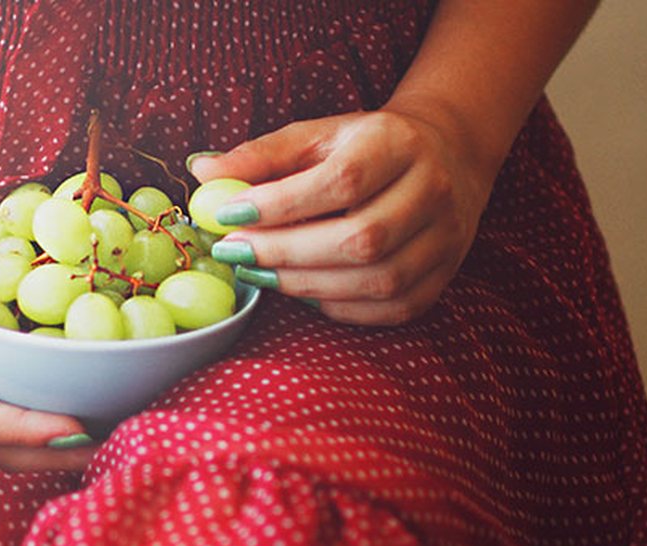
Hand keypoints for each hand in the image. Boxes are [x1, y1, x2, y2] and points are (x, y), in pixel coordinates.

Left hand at [189, 108, 498, 325]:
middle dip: (286, 252)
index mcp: (398, 144)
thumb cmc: (364, 148)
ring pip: (376, 280)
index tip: (227, 216)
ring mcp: (445, 239)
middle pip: (360, 238)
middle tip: (234, 254)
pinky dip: (338, 305)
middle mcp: (431, 191)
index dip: (280, 205)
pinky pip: (389, 308)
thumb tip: (201, 171)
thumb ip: (261, 155)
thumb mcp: (316, 136)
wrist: (444, 156)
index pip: (341, 181)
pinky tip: (302, 289)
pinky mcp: (443, 276)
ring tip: (259, 274)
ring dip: (305, 284)